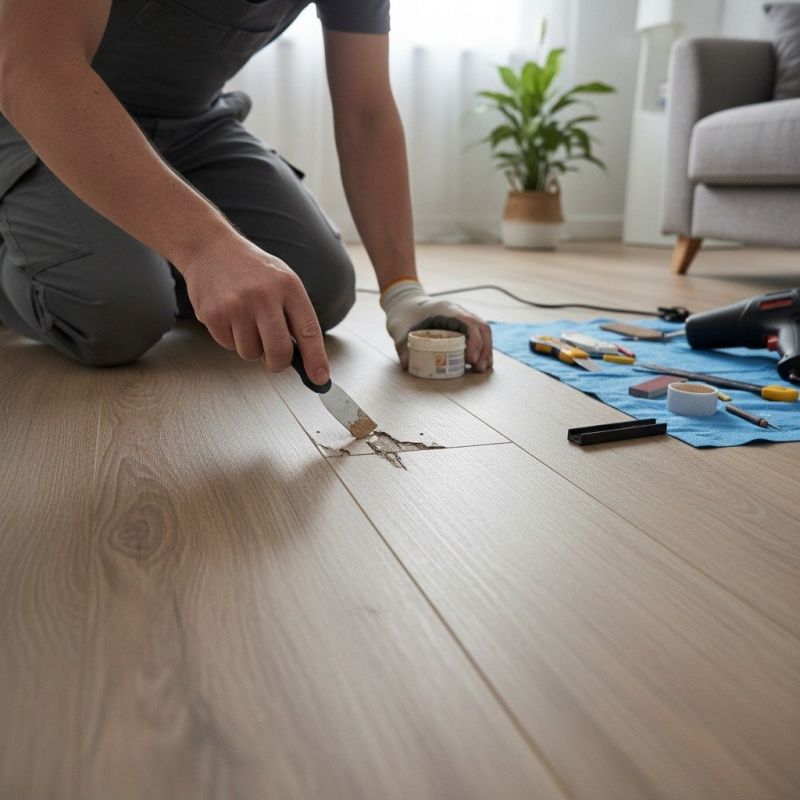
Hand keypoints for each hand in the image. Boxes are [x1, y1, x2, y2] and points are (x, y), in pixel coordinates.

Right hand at [179, 233, 329, 382]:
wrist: (210, 248)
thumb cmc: (252, 269)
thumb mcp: (283, 281)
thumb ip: (296, 315)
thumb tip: (306, 359)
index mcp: (288, 286)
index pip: (308, 331)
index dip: (316, 359)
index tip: (320, 378)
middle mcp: (263, 295)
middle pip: (279, 352)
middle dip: (278, 363)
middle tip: (275, 358)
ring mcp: (236, 305)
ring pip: (251, 353)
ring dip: (251, 347)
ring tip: (246, 321)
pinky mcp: (213, 314)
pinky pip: (229, 346)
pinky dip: (231, 338)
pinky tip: (229, 316)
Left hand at [380, 280, 492, 371]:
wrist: (404, 303)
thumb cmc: (404, 313)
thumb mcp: (399, 329)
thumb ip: (402, 347)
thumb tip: (406, 365)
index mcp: (447, 310)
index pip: (469, 324)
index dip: (475, 342)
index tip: (470, 360)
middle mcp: (459, 312)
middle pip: (482, 328)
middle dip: (484, 350)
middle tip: (478, 369)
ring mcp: (461, 317)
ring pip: (483, 332)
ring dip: (485, 350)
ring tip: (480, 368)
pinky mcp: (460, 325)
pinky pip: (477, 335)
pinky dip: (480, 349)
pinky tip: (477, 363)